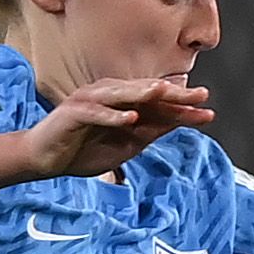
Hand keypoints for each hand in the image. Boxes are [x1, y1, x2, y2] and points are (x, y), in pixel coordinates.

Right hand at [21, 74, 211, 180]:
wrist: (45, 160)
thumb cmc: (85, 150)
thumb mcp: (127, 144)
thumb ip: (151, 131)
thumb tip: (180, 122)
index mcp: (124, 103)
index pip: (159, 104)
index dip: (184, 109)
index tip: (209, 114)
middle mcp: (110, 96)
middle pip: (146, 93)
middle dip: (172, 95)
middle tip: (199, 95)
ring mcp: (90, 101)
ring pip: (122, 94)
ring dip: (143, 94)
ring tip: (165, 94)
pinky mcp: (72, 112)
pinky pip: (95, 112)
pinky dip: (112, 115)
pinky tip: (129, 118)